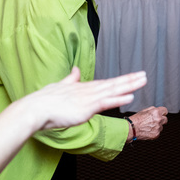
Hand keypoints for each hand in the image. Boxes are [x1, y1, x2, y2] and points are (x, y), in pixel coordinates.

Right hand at [23, 67, 147, 130]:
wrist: (34, 109)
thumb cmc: (44, 102)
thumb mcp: (60, 86)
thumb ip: (71, 79)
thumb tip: (76, 70)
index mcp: (83, 87)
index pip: (106, 83)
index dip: (120, 80)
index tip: (132, 77)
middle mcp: (88, 91)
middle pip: (113, 84)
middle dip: (130, 80)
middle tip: (144, 75)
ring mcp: (88, 98)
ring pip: (113, 90)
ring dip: (129, 85)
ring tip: (143, 80)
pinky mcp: (86, 107)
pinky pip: (106, 102)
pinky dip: (119, 98)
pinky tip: (131, 96)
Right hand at [128, 105, 167, 139]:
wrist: (131, 129)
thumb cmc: (136, 120)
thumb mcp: (144, 110)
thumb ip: (153, 109)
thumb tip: (158, 110)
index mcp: (156, 112)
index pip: (165, 111)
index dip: (162, 112)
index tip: (161, 114)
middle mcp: (158, 119)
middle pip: (165, 119)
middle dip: (161, 119)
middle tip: (154, 120)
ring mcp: (158, 128)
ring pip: (162, 126)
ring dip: (157, 126)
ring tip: (149, 126)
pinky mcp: (156, 134)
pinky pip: (158, 132)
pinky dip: (154, 131)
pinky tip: (148, 130)